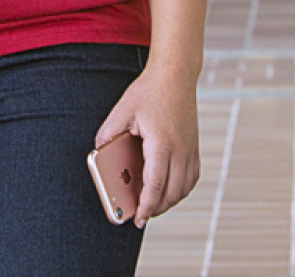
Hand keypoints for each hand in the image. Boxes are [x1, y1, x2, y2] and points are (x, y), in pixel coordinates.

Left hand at [93, 61, 200, 226]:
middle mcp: (180, 149)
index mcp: (162, 143)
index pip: (155, 185)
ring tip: (154, 205)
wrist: (176, 74)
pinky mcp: (194, 145)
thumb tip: (99, 153)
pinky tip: (170, 189)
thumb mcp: (122, 110)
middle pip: (172, 192)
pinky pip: (192, 176)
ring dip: (170, 200)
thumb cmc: (150, 90)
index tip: (138, 219)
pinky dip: (181, 188)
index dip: (146, 206)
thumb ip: (108, 133)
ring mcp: (190, 148)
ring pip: (184, 187)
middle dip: (157, 208)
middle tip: (142, 215)